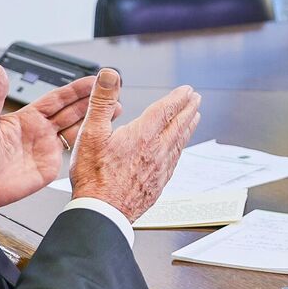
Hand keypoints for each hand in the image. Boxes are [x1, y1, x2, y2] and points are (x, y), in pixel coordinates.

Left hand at [0, 66, 120, 213]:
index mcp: (26, 117)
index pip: (57, 98)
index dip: (76, 89)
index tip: (93, 79)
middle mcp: (40, 130)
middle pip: (72, 111)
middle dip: (92, 100)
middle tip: (111, 90)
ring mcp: (47, 148)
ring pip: (77, 129)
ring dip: (95, 119)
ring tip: (114, 109)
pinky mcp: (50, 166)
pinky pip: (73, 152)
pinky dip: (88, 143)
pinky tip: (100, 136)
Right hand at [68, 68, 202, 221]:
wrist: (102, 213)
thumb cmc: (94, 177)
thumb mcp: (91, 133)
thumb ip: (102, 101)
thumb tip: (110, 75)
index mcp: (142, 136)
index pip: (165, 110)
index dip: (177, 97)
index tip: (187, 90)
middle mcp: (156, 151)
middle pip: (178, 125)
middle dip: (188, 109)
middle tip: (196, 99)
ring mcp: (160, 169)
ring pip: (180, 143)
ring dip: (188, 127)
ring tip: (194, 119)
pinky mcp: (158, 184)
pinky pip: (175, 161)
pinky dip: (180, 149)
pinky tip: (178, 150)